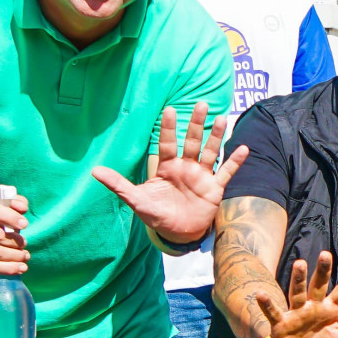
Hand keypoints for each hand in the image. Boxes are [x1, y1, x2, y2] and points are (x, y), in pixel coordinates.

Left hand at [91, 104, 248, 245]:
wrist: (177, 233)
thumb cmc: (157, 214)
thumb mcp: (136, 200)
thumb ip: (118, 184)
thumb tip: (94, 170)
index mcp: (167, 167)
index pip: (168, 143)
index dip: (168, 128)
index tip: (169, 109)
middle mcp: (186, 167)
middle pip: (192, 142)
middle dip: (196, 124)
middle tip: (201, 104)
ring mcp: (202, 176)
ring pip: (210, 152)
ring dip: (215, 137)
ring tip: (221, 119)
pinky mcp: (215, 189)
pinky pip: (227, 172)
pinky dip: (235, 161)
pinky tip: (243, 149)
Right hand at [253, 253, 337, 337]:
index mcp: (330, 310)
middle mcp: (313, 307)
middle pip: (318, 286)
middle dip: (322, 271)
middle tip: (326, 254)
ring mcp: (296, 313)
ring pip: (297, 293)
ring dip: (298, 280)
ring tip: (299, 263)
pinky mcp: (281, 324)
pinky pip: (273, 312)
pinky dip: (267, 304)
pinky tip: (260, 294)